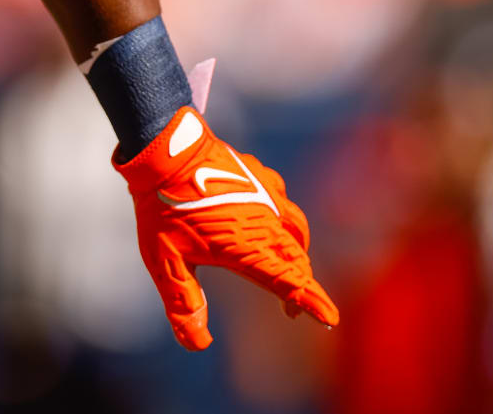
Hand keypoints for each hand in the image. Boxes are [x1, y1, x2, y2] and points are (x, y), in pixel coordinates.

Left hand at [117, 106, 339, 350]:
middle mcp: (266, 222)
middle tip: (293, 309)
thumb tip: (197, 344)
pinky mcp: (260, 175)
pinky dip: (285, 221)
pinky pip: (283, 202)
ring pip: (296, 230)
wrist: (164, 148)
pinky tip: (272, 221)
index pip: (289, 281)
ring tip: (289, 268)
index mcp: (248, 246)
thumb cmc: (162, 205)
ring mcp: (266, 195)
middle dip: (301, 285)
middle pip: (297, 259)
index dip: (311, 302)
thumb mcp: (165, 261)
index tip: (329, 320)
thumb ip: (183, 303)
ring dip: (297, 253)